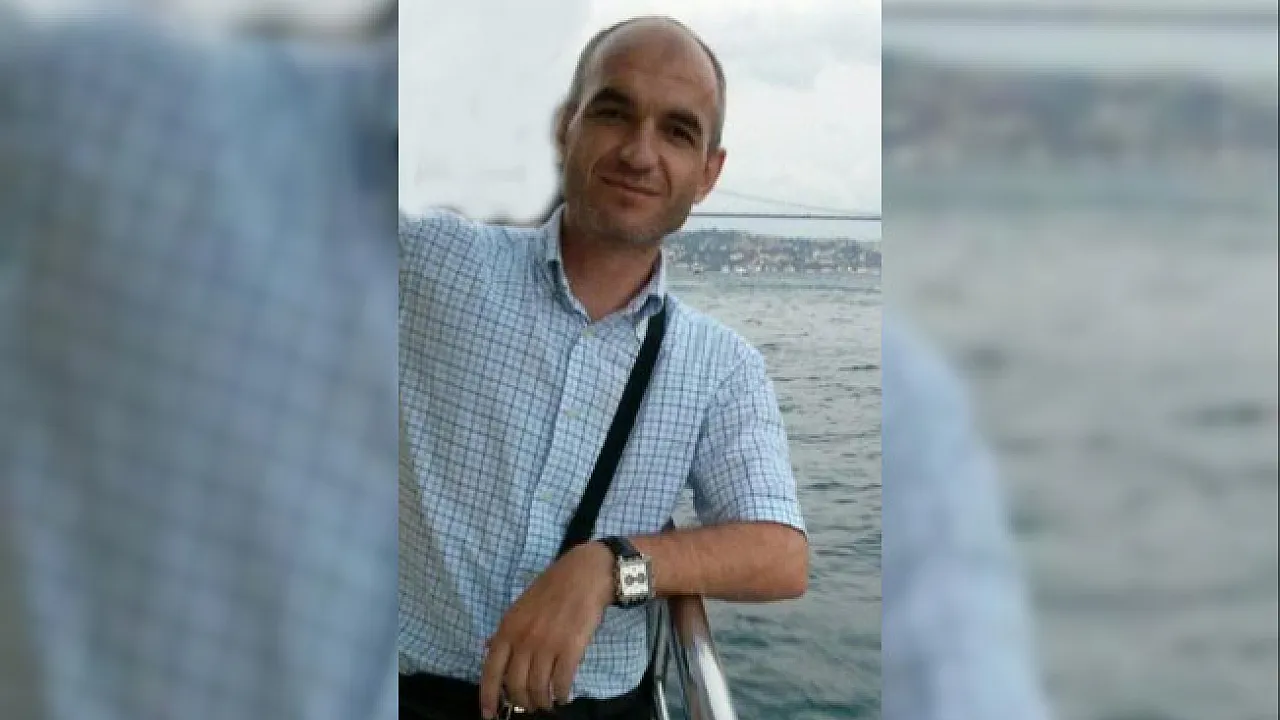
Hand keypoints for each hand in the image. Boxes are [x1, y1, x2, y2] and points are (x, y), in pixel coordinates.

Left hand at [479, 541, 613, 718]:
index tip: (490, 715)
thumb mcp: (519, 608)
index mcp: (507, 629)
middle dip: (522, 702)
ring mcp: (546, 644)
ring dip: (542, 702)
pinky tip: (563, 696)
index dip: (488, 697)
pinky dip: (561, 694)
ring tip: (548, 703)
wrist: (583, 575)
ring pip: (538, 688)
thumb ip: (504, 631)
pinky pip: (561, 682)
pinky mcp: (570, 648)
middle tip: (530, 706)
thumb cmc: (550, 590)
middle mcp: (523, 640)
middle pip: (515, 685)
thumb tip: (486, 648)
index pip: (491, 671)